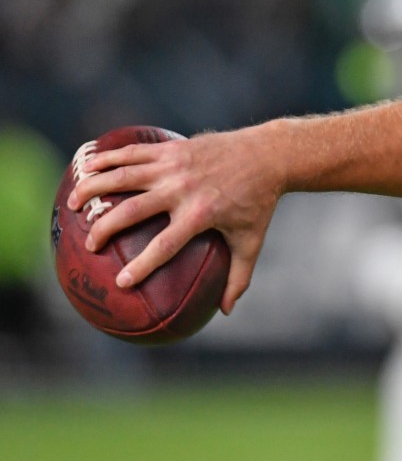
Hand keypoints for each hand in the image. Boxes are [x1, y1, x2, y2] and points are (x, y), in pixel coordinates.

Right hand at [65, 126, 283, 314]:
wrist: (268, 155)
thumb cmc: (259, 202)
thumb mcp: (251, 241)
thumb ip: (238, 277)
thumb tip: (225, 312)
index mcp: (201, 214)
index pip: (164, 245)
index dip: (141, 266)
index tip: (120, 283)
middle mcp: (183, 189)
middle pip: (133, 210)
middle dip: (105, 228)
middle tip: (90, 244)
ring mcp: (175, 166)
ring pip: (124, 175)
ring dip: (94, 188)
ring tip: (74, 205)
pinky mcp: (172, 148)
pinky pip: (132, 152)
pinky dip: (106, 158)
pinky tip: (86, 167)